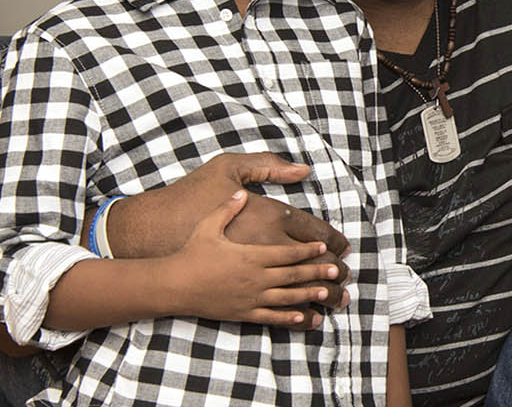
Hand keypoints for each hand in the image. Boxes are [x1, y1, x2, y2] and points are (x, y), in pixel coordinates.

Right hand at [167, 191, 343, 327]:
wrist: (170, 284)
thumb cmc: (189, 250)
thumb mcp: (209, 221)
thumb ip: (229, 206)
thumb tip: (243, 192)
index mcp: (253, 251)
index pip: (290, 249)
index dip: (311, 248)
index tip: (327, 246)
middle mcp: (256, 275)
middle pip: (296, 273)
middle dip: (320, 271)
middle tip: (340, 270)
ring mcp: (251, 296)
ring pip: (289, 296)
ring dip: (312, 294)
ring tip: (331, 294)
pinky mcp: (242, 312)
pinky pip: (271, 317)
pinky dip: (290, 318)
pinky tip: (305, 318)